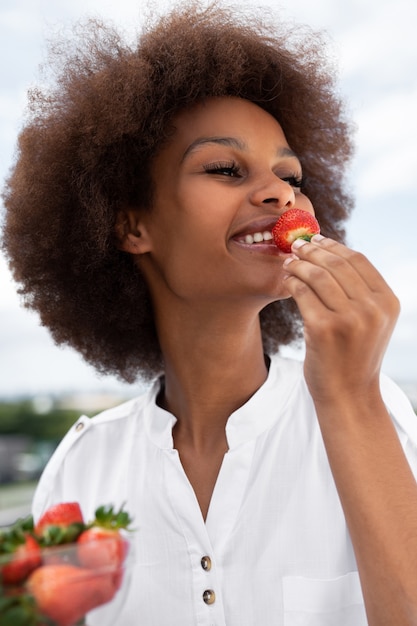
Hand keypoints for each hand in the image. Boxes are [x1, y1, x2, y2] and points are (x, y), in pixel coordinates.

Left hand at [282, 235, 399, 404]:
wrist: (348, 395)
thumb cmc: (353, 356)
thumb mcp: (370, 322)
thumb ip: (360, 292)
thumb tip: (329, 252)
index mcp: (387, 302)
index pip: (358, 260)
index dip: (334, 246)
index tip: (316, 239)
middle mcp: (372, 309)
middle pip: (337, 264)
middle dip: (313, 250)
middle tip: (295, 246)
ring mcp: (350, 319)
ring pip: (318, 276)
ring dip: (299, 264)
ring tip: (288, 263)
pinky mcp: (324, 329)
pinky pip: (303, 294)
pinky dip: (292, 283)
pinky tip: (286, 281)